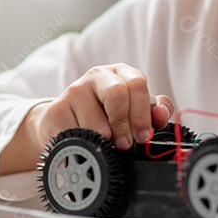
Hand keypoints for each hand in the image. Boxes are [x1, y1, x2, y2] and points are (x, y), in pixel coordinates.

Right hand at [0, 64, 172, 175]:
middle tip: (124, 144)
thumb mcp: (133, 111)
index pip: (137, 83)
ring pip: (98, 121)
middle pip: (117, 93)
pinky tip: (86, 143)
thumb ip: (154, 111)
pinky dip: (86, 145)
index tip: (143, 135)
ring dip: (105, 139)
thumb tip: (161, 114)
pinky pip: (77, 133)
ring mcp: (75, 90)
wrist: (66, 124)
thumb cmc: (106, 117)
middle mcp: (98, 76)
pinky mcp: (57, 109)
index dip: (142, 113)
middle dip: (124, 124)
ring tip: (105, 144)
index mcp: (120, 73)